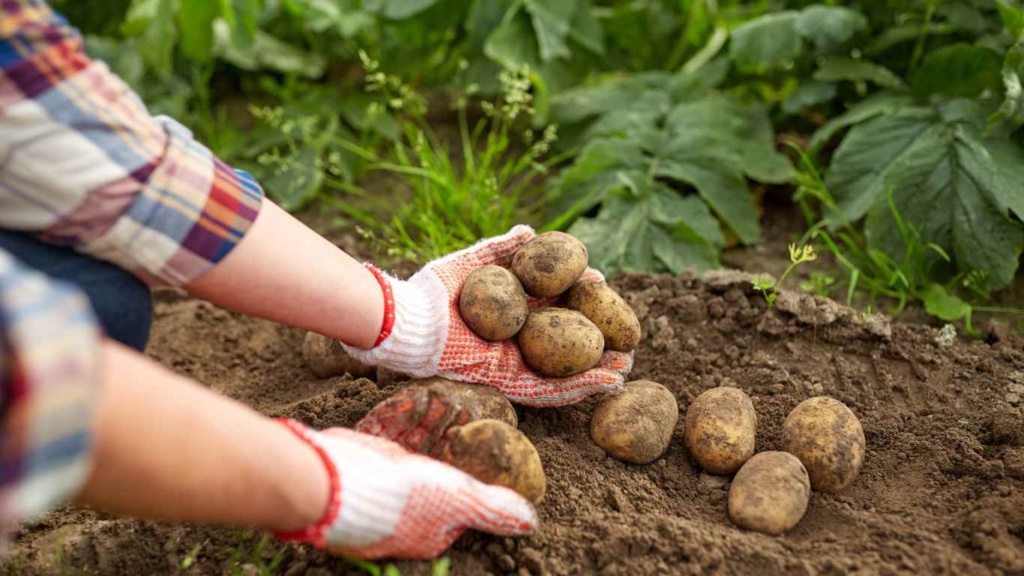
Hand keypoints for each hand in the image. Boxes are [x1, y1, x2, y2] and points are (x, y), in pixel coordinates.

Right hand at [273, 419, 535, 559]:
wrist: (330, 480)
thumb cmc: (401, 496)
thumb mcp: (458, 499)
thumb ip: (492, 508)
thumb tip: (531, 523)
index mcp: (433, 530)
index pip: (464, 500)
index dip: (474, 468)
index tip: (481, 439)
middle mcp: (408, 513)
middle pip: (437, 471)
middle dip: (449, 440)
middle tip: (462, 409)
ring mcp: (382, 489)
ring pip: (413, 451)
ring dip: (427, 425)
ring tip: (441, 399)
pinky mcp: (363, 465)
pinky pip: (388, 439)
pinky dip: (400, 420)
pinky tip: (410, 400)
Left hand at [342, 226, 631, 406]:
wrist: (412, 321)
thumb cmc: (435, 290)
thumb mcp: (474, 264)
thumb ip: (502, 249)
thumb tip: (530, 231)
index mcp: (509, 315)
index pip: (553, 310)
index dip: (578, 303)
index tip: (603, 290)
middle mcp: (514, 342)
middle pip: (563, 344)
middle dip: (595, 343)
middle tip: (626, 338)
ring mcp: (512, 364)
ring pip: (563, 372)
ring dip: (596, 371)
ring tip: (626, 367)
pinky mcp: (507, 382)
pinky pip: (548, 391)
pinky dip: (577, 388)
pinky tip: (606, 383)